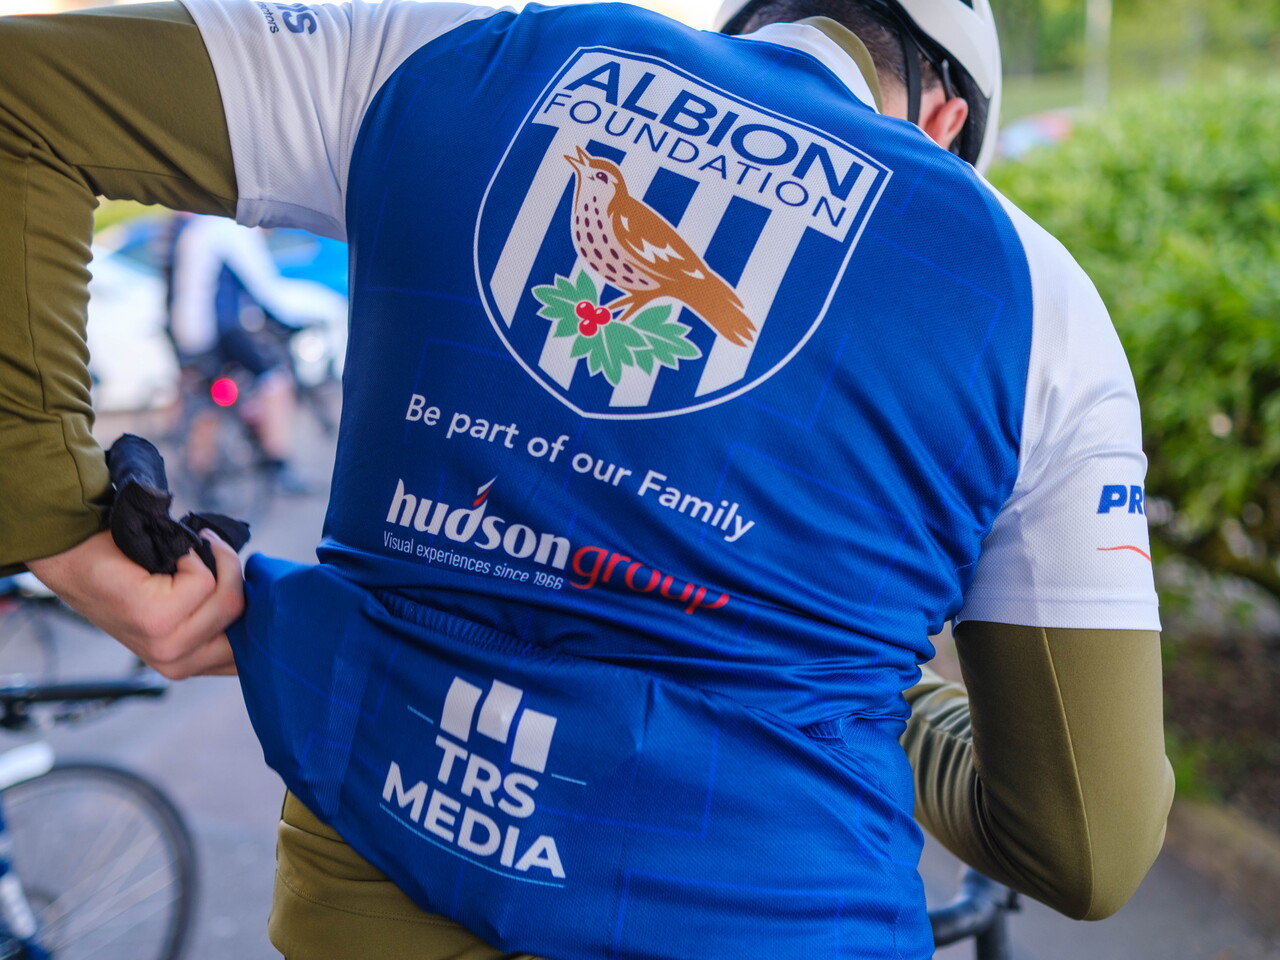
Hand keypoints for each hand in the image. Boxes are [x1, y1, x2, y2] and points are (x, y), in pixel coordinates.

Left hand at [28, 529, 244, 677]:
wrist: (79, 557)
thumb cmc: (133, 574)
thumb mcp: (187, 606)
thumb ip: (221, 615)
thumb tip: (267, 599)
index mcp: (193, 665)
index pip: (252, 654)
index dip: (260, 611)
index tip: (249, 580)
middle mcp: (180, 665)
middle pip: (245, 616)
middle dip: (235, 574)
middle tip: (212, 550)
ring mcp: (167, 647)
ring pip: (229, 599)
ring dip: (216, 561)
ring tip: (190, 552)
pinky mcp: (156, 622)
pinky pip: (203, 581)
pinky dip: (193, 557)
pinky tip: (170, 558)